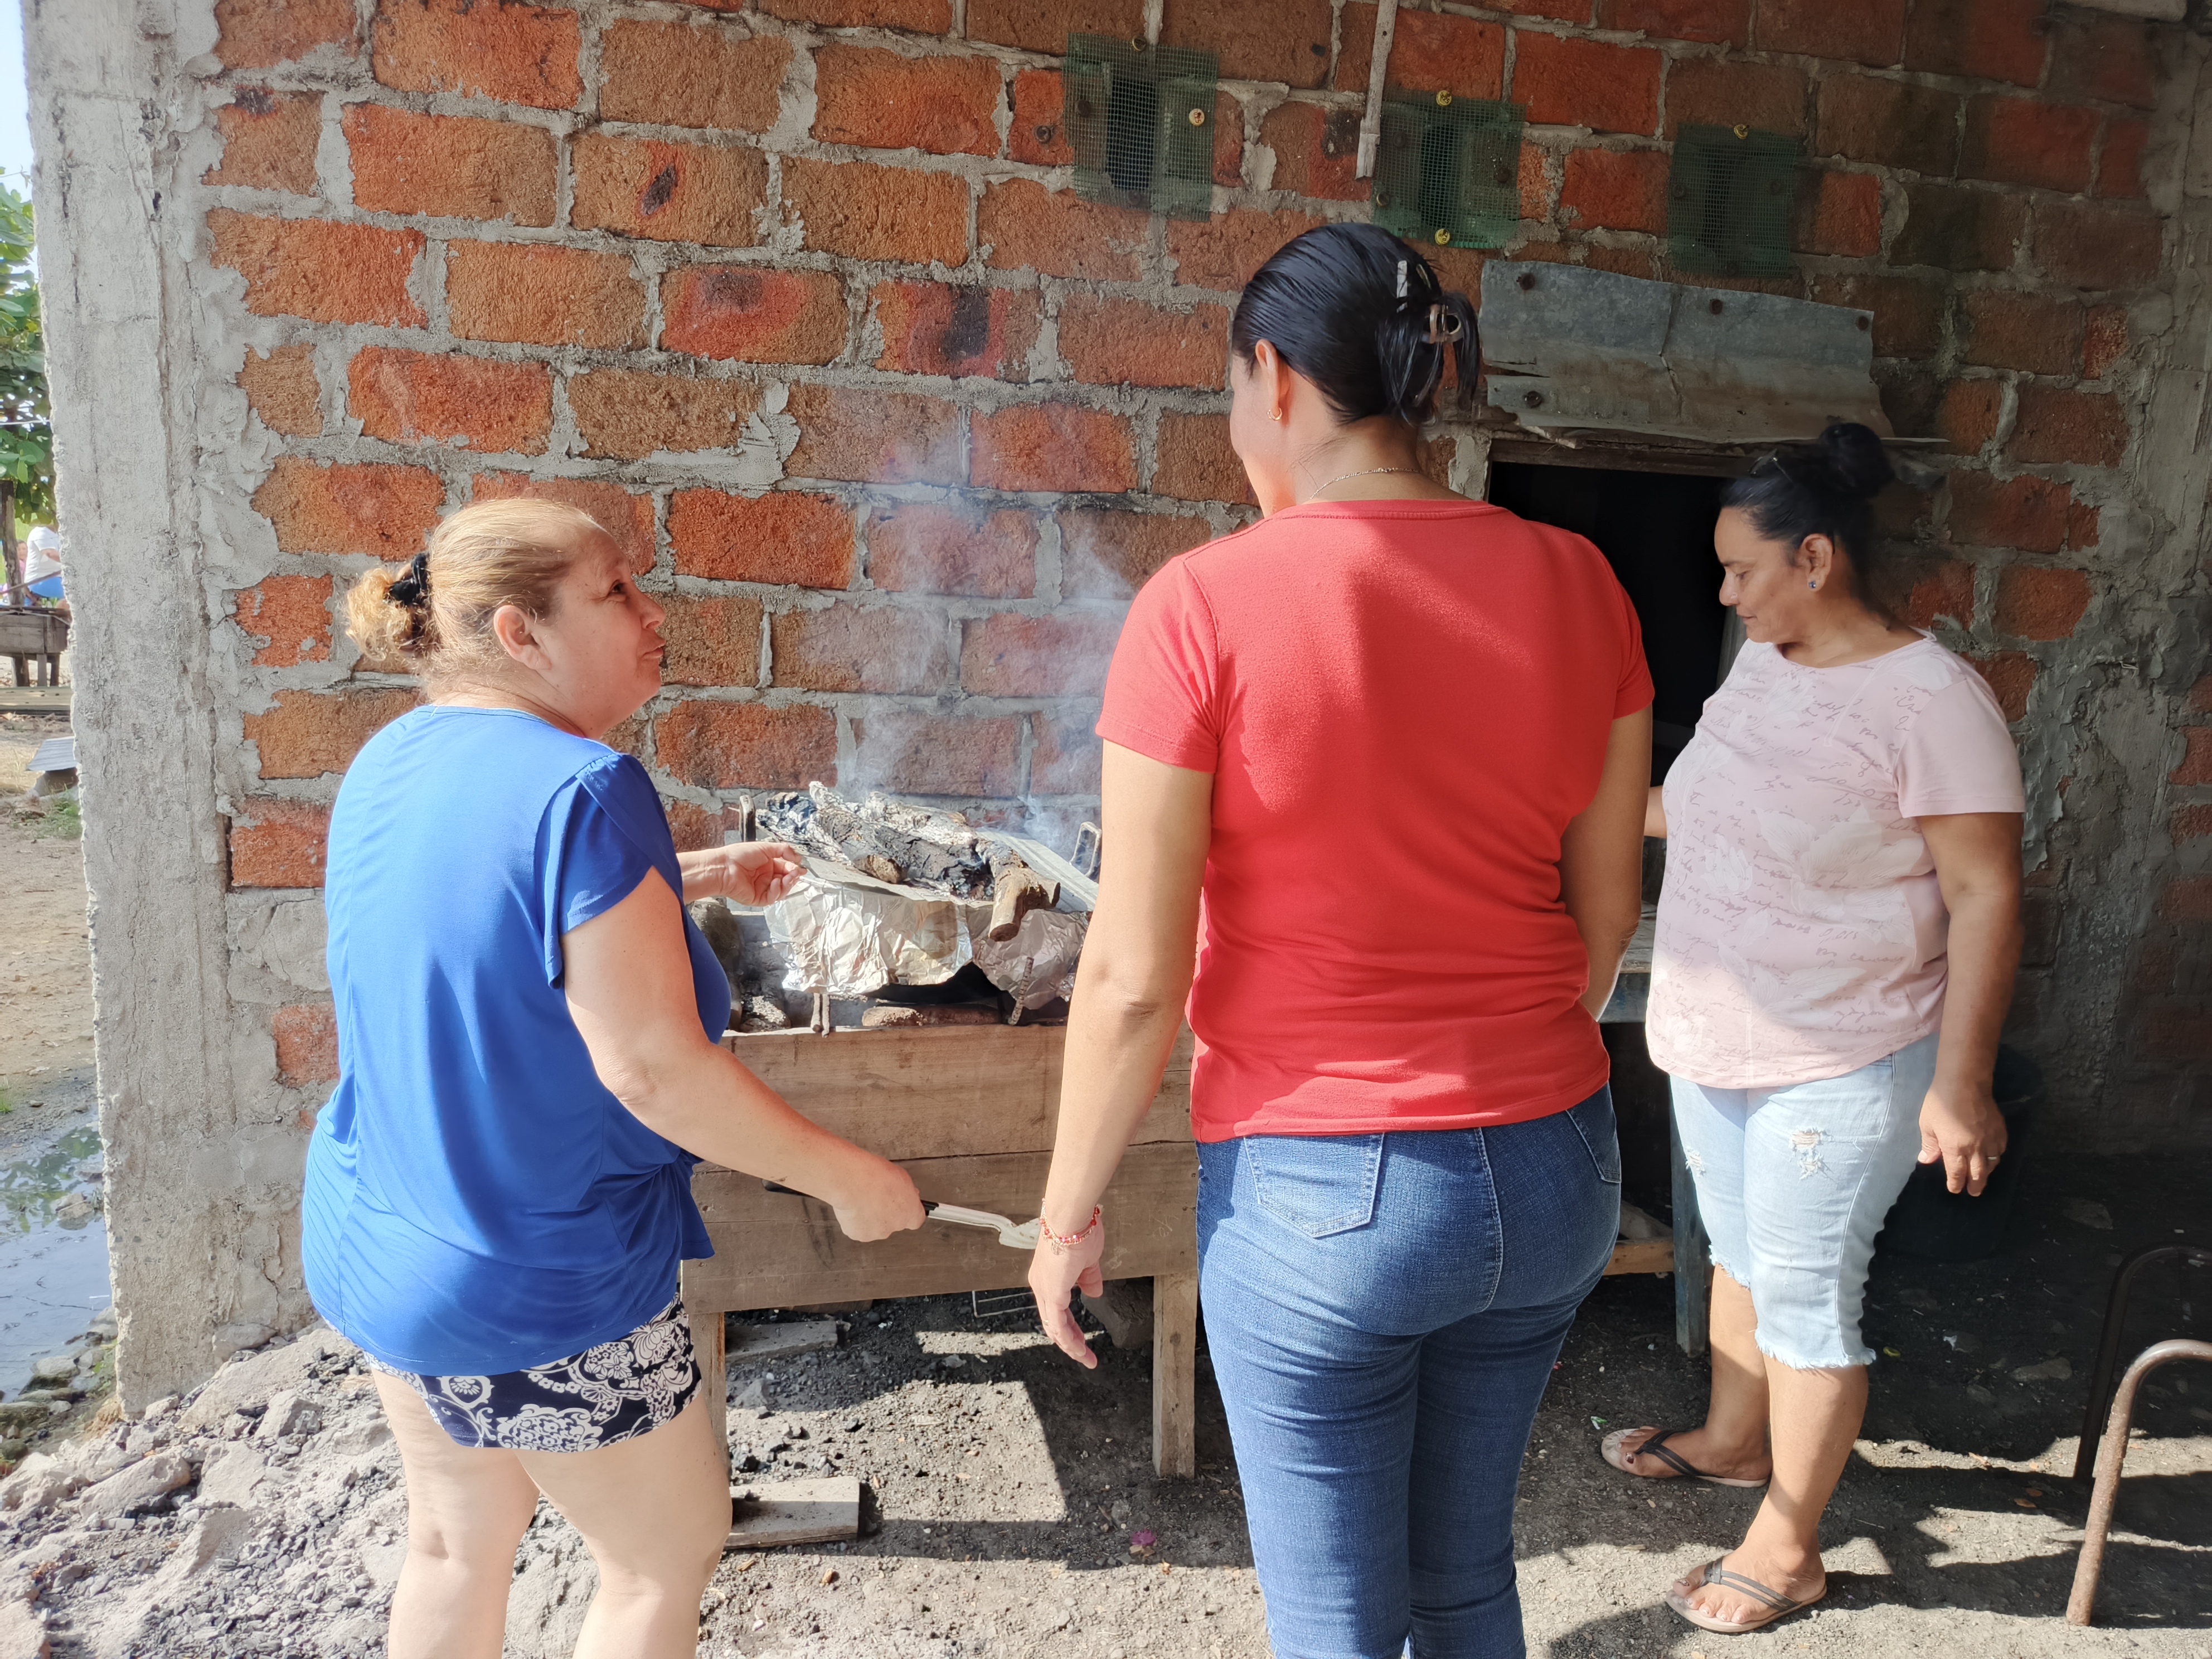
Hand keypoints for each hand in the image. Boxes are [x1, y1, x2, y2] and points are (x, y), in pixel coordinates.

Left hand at [682, 841, 805, 906]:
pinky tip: (775, 882)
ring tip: (787, 877)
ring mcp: (762, 888)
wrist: (723, 867)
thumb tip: (798, 857)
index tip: (800, 867)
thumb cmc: (738, 855)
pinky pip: (772, 897)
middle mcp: (765, 877)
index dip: (794, 868)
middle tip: (796, 872)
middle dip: (792, 876)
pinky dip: (776, 891)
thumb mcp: (765, 848)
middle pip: (786, 880)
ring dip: (787, 884)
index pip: (786, 868)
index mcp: (767, 864)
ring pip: (781, 890)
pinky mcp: (757, 898)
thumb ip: (784, 850)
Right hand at [826, 1150, 926, 1242]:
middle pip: (894, 1222)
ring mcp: (876, 1232)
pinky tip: (853, 1206)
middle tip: (877, 1197)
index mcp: (911, 1212)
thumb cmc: (875, 1176)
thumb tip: (904, 1192)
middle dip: (886, 1212)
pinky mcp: (858, 1235)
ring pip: (875, 1226)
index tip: (903, 1204)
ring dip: (870, 1217)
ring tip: (862, 1200)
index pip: (915, 1219)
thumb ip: (906, 1190)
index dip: (907, 1211)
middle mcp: (895, 1226)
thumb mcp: (901, 1176)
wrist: (853, 1182)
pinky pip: (858, 1228)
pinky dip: (855, 1220)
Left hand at [1028, 1217, 1105, 1368]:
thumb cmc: (1079, 1231)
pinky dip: (1069, 1341)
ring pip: (1054, 1327)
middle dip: (1070, 1342)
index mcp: (1048, 1276)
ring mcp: (1045, 1289)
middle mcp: (1041, 1285)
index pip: (1056, 1309)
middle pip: (1053, 1323)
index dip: (1069, 1326)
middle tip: (1084, 1355)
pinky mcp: (1052, 1293)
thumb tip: (1094, 1293)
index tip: (1081, 1338)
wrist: (1071, 1218)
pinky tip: (1079, 1350)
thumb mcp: (1088, 1261)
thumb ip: (1089, 1279)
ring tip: (1086, 1358)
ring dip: (1071, 1346)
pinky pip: (1058, 1325)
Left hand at [1918, 1078, 2006, 1196]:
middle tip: (1974, 1193)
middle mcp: (1975, 1149)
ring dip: (1987, 1173)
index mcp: (1954, 1148)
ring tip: (1982, 1178)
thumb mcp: (1927, 1124)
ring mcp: (1990, 1140)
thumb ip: (1930, 1144)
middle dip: (1975, 1186)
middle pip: (1978, 1174)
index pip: (1956, 1173)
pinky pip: (2000, 1150)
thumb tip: (1926, 1160)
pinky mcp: (2000, 1131)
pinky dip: (1996, 1158)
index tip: (1955, 1190)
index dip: (1956, 1184)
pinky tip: (1993, 1158)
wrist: (1965, 1083)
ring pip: (1992, 1164)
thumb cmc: (1940, 1102)